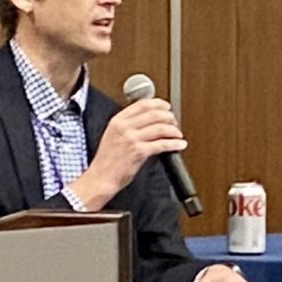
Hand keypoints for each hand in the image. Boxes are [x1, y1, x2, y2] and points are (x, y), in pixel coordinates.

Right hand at [71, 96, 186, 211]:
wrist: (101, 177)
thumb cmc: (107, 160)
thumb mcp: (112, 135)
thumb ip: (127, 126)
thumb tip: (147, 120)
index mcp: (117, 121)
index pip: (142, 105)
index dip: (158, 104)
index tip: (166, 107)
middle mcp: (124, 127)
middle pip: (153, 114)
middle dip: (168, 117)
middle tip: (174, 122)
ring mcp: (132, 139)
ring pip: (160, 128)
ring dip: (173, 130)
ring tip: (177, 134)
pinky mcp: (139, 152)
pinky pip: (162, 144)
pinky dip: (174, 144)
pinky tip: (179, 145)